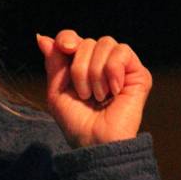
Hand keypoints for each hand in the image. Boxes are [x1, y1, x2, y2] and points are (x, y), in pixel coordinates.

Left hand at [36, 30, 151, 147]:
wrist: (96, 142)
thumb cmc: (77, 123)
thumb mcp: (57, 92)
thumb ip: (53, 64)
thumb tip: (42, 37)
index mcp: (81, 66)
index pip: (72, 38)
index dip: (67, 38)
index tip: (65, 48)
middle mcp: (101, 63)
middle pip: (87, 41)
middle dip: (80, 69)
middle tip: (85, 94)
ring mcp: (121, 68)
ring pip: (105, 43)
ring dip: (96, 73)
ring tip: (99, 96)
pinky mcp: (138, 73)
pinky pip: (123, 51)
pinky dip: (113, 70)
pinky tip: (115, 90)